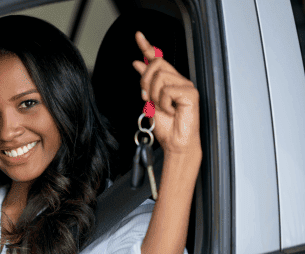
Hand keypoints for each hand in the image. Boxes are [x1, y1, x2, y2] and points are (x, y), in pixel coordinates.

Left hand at [132, 31, 200, 156]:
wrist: (175, 143)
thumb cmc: (166, 126)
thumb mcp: (149, 102)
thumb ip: (145, 83)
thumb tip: (138, 63)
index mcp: (168, 81)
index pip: (157, 59)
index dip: (147, 46)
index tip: (138, 36)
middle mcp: (178, 80)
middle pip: (156, 65)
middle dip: (146, 81)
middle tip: (149, 98)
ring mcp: (186, 85)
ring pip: (159, 78)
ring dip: (154, 96)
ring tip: (163, 108)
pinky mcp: (191, 93)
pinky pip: (167, 91)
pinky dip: (163, 104)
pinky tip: (171, 111)